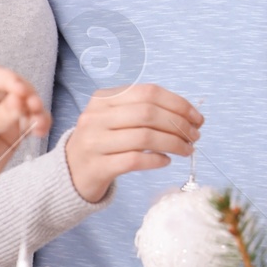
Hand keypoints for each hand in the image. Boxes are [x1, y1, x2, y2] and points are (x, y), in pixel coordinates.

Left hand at [0, 67, 51, 208]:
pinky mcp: (12, 131)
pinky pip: (31, 120)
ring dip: (37, 109)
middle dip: (28, 95)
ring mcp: (1, 114)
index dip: (11, 81)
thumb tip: (21, 101)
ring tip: (39, 122)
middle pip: (15, 86)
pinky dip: (39, 122)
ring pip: (26, 103)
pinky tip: (41, 130)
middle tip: (34, 107)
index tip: (22, 93)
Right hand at [64, 83, 203, 203]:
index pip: (148, 93)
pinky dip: (156, 160)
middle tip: (195, 136)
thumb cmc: (101, 144)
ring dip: (173, 143)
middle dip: (179, 124)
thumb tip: (188, 116)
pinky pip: (134, 160)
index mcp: (103, 99)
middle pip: (148, 113)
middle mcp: (96, 117)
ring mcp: (94, 142)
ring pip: (144, 137)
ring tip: (187, 150)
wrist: (69, 174)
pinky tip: (166, 161)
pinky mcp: (97, 167)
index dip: (178, 103)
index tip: (197, 118)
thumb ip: (142, 111)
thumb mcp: (114, 119)